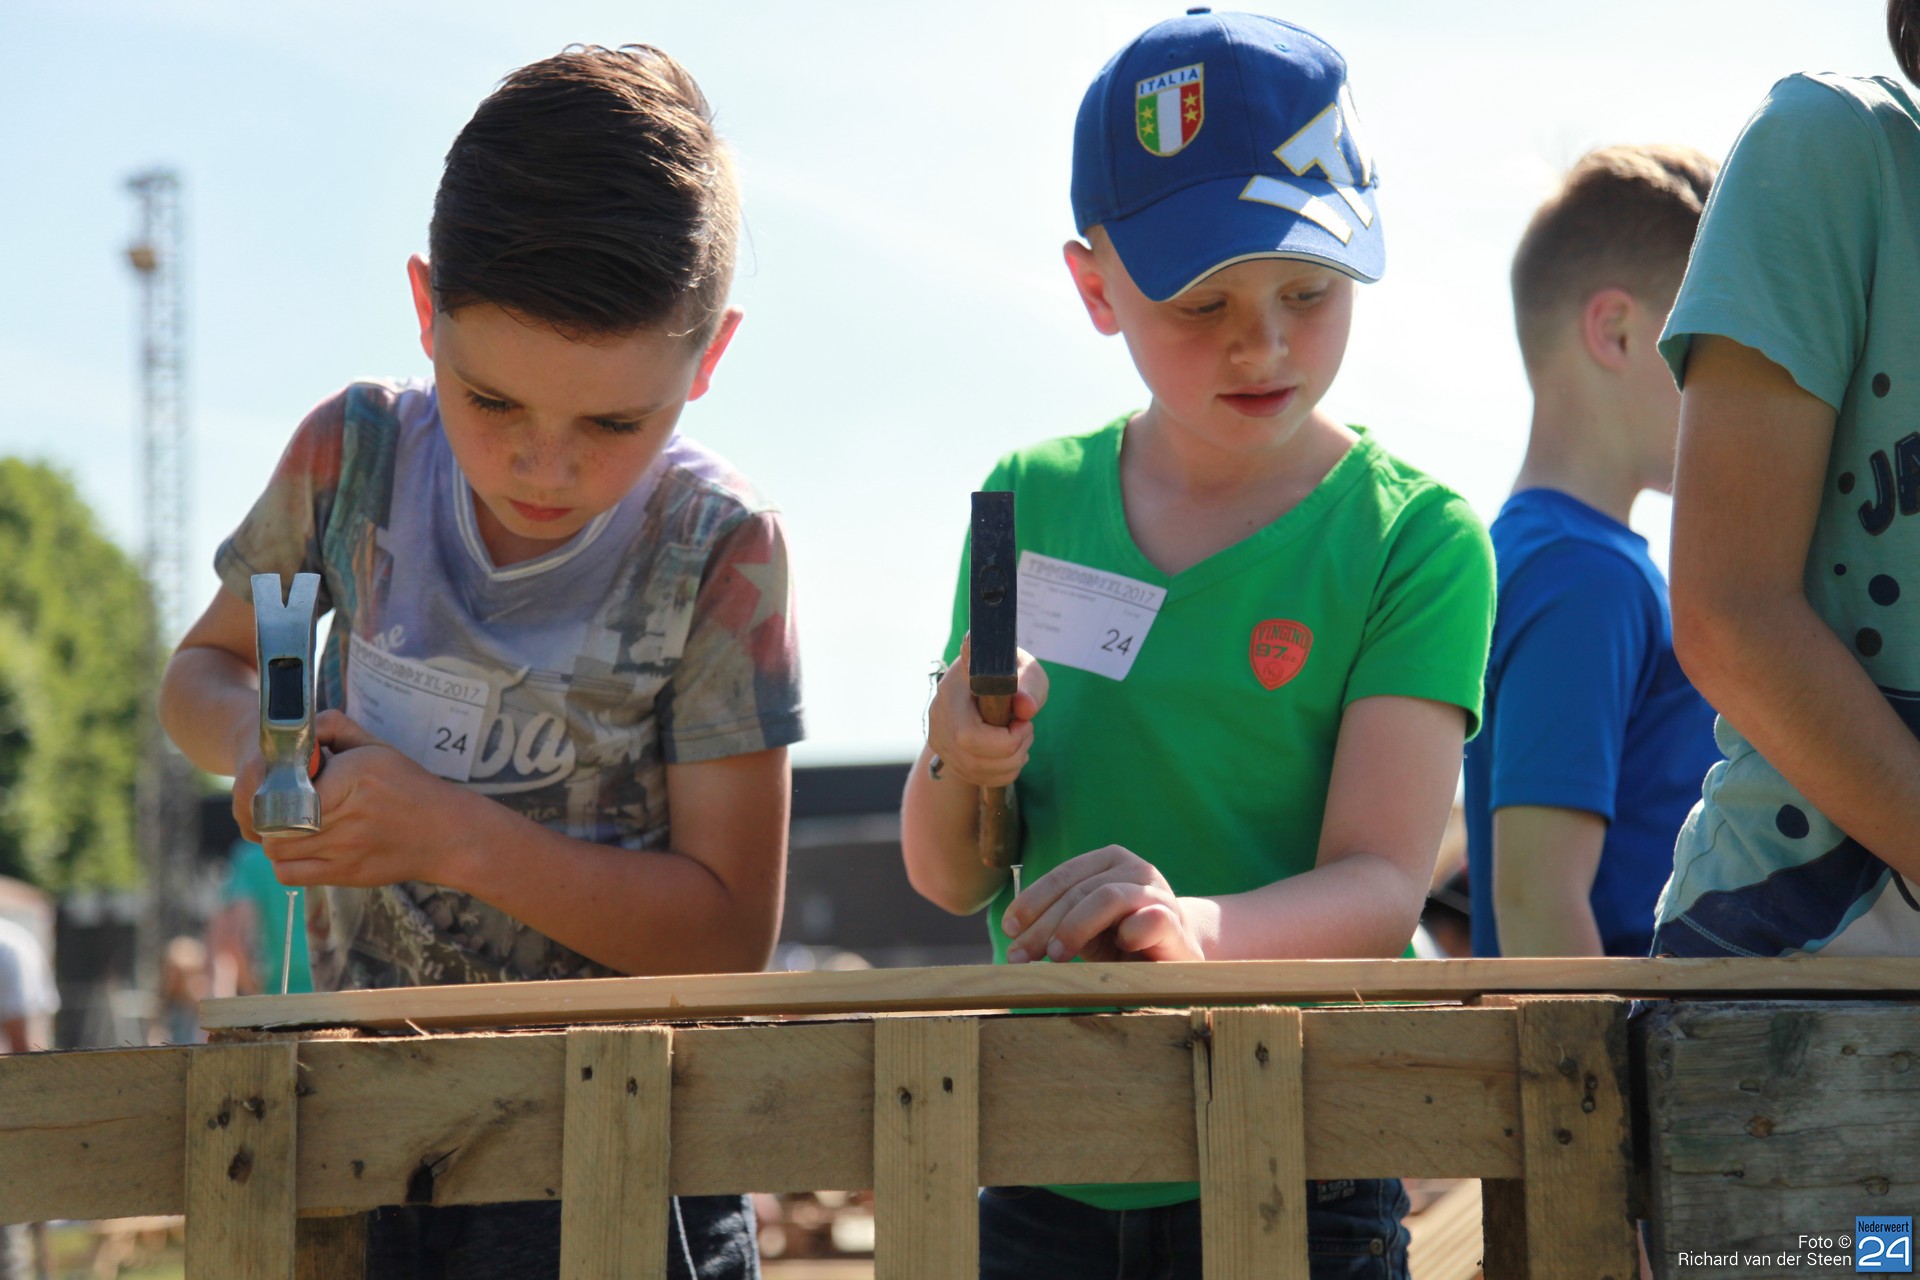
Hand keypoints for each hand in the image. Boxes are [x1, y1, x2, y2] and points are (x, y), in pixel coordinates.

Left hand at [254, 710, 463, 888]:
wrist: (446, 834)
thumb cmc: (410, 787)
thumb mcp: (378, 748)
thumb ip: (337, 728)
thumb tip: (301, 726)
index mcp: (353, 776)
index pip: (288, 785)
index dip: (276, 785)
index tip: (282, 783)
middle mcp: (347, 813)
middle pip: (277, 819)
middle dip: (273, 811)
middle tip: (282, 806)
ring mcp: (344, 848)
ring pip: (277, 848)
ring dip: (276, 838)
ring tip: (289, 829)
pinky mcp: (345, 874)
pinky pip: (290, 875)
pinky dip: (285, 864)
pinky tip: (299, 851)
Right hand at [926, 632, 1047, 788]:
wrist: (985, 677)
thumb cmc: (1009, 672)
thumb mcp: (1025, 669)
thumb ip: (1029, 686)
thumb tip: (1026, 708)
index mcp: (952, 689)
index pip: (968, 734)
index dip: (1003, 740)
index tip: (1024, 721)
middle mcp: (939, 715)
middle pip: (971, 759)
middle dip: (1011, 753)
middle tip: (1027, 731)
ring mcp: (939, 737)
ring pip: (974, 771)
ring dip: (1010, 763)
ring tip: (1022, 739)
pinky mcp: (946, 753)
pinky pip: (975, 776)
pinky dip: (1002, 772)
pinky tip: (1011, 752)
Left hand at [1000, 845, 1206, 963]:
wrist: (1178, 954)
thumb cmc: (1124, 941)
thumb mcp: (1087, 930)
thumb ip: (1058, 925)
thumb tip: (1014, 941)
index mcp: (1108, 862)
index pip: (1063, 876)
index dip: (1031, 901)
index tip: (1008, 929)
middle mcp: (1134, 868)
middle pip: (1078, 890)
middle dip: (1043, 924)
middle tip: (1020, 954)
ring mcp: (1157, 892)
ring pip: (1107, 897)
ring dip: (1074, 927)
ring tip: (1055, 955)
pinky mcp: (1175, 921)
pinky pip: (1150, 919)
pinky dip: (1130, 931)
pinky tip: (1117, 947)